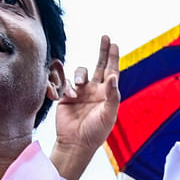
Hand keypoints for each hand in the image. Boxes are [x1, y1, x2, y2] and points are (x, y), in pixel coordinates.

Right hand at [50, 35, 120, 179]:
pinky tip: (69, 96)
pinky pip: (65, 81)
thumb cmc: (95, 132)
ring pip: (80, 72)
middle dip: (102, 51)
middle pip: (98, 66)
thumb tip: (113, 77)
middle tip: (105, 37)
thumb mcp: (108, 114)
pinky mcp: (66, 96)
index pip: (111, 72)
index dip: (113, 58)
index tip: (114, 43)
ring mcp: (80, 93)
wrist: (75, 143)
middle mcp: (94, 91)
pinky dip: (66, 85)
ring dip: (80, 74)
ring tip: (79, 85)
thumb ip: (112, 95)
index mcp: (106, 95)